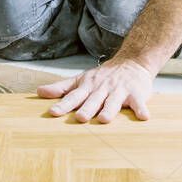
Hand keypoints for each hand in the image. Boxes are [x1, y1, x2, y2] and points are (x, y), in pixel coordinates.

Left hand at [37, 56, 154, 122]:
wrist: (131, 62)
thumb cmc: (102, 77)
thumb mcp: (80, 80)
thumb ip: (61, 88)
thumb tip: (38, 92)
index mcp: (88, 87)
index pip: (73, 97)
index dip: (63, 105)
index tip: (53, 112)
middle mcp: (102, 89)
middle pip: (93, 100)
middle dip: (87, 109)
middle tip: (80, 118)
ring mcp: (119, 90)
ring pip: (113, 101)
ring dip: (110, 109)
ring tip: (105, 119)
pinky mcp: (136, 94)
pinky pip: (139, 102)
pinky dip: (141, 109)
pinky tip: (143, 117)